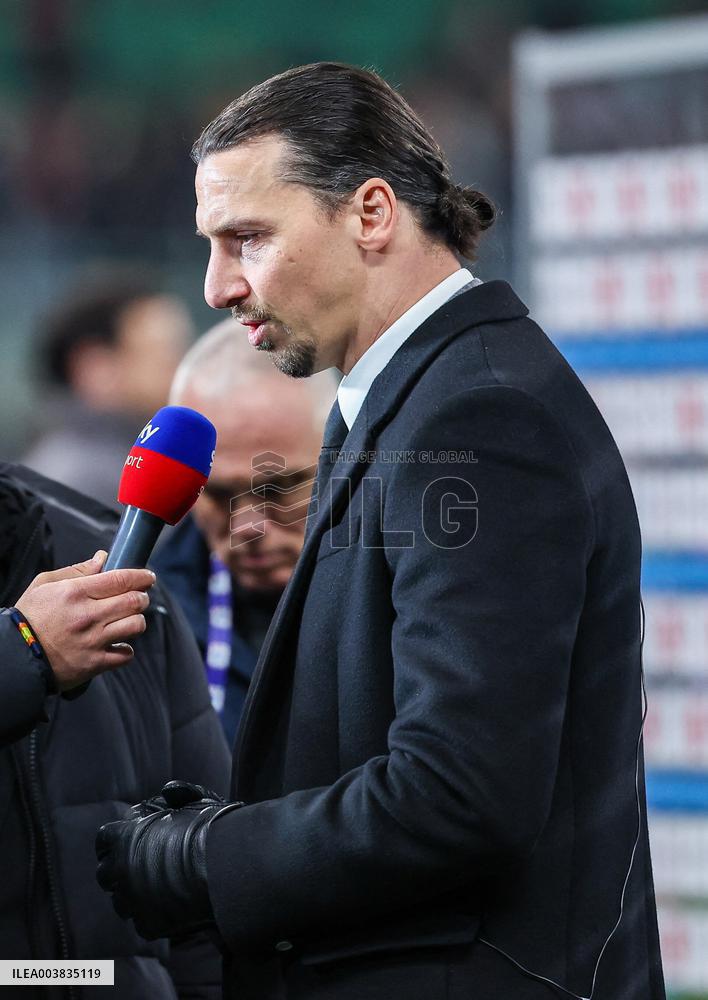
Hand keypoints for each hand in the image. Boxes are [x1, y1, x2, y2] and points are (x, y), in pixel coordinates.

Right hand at [15, 550, 154, 690]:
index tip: (148, 577)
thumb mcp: (45, 584)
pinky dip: (126, 649)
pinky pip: (126, 655)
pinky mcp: (94, 663)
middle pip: (134, 601)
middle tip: (139, 597)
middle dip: (142, 597)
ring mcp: (93, 641)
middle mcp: (88, 615)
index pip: (121, 579)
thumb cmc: (29, 617)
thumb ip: (77, 570)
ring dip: (137, 621)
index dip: (142, 576)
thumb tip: (102, 559)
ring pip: (135, 626)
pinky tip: (117, 643)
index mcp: (76, 592)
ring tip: (128, 619)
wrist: (15, 656)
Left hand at [96, 780, 241, 939]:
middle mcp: (122, 871)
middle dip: (118, 869)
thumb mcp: (196, 801)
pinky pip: (141, 921)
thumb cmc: (212, 830)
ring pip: (120, 902)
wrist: (229, 869)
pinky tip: (170, 903)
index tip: (126, 841)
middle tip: (139, 865)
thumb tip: (167, 792)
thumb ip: (178, 794)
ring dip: (132, 894)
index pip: (104, 840)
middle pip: (105, 874)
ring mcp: (133, 901)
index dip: (115, 840)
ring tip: (156, 886)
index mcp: (126, 838)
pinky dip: (151, 915)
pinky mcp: (149, 925)